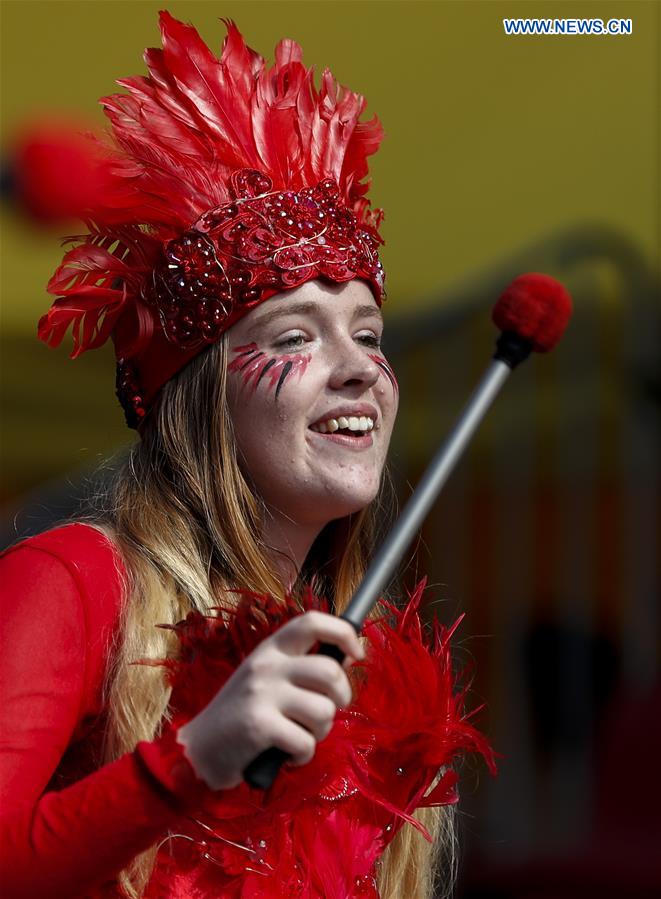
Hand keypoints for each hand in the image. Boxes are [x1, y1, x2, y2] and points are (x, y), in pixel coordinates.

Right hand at [176, 611, 363, 789]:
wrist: (197, 750)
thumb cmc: (241, 715)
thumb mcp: (266, 678)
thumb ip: (300, 667)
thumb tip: (347, 659)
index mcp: (271, 649)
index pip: (313, 622)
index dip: (344, 633)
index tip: (357, 654)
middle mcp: (267, 665)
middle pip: (330, 671)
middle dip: (340, 699)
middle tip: (324, 714)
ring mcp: (262, 693)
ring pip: (324, 711)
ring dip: (321, 732)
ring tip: (301, 736)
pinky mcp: (259, 725)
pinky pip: (306, 743)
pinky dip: (303, 756)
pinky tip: (288, 755)